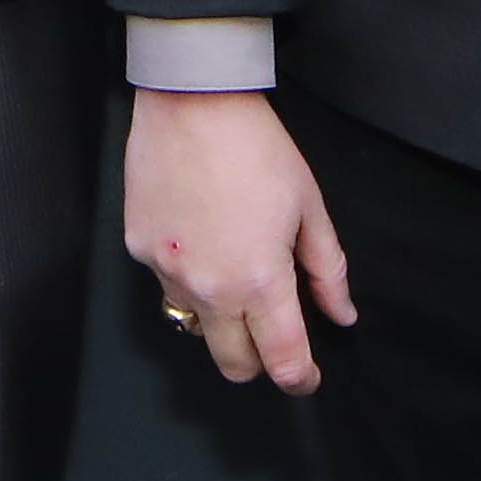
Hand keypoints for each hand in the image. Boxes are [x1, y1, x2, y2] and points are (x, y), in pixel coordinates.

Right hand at [124, 86, 352, 390]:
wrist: (192, 101)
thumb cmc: (257, 147)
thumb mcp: (309, 206)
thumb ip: (327, 270)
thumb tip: (342, 314)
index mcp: (259, 280)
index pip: (282, 360)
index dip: (300, 378)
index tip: (307, 376)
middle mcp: (209, 288)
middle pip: (234, 365)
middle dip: (259, 361)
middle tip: (273, 332)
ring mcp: (167, 273)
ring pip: (197, 325)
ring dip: (220, 317)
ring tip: (233, 266)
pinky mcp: (138, 251)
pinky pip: (167, 286)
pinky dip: (188, 278)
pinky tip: (200, 237)